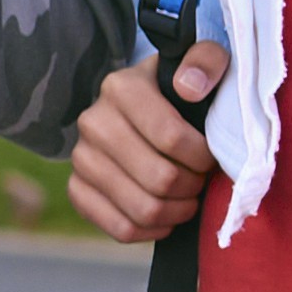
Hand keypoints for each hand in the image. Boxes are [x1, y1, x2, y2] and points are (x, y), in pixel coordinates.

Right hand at [69, 39, 224, 243]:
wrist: (141, 109)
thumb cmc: (180, 90)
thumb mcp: (201, 63)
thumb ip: (206, 60)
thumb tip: (189, 88)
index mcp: (121, 88)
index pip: (171, 137)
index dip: (204, 157)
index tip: (214, 155)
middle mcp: (92, 122)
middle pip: (159, 179)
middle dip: (193, 186)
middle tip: (202, 179)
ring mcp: (81, 158)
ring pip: (142, 209)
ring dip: (178, 212)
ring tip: (188, 198)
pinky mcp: (77, 189)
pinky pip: (120, 229)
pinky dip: (152, 231)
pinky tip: (167, 216)